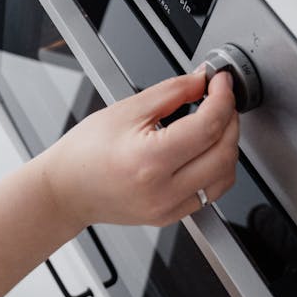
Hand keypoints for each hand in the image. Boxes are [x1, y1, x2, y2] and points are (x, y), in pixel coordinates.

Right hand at [39, 71, 238, 227]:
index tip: (221, 83)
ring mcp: (169, 208)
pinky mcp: (171, 216)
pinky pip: (210, 192)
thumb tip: (202, 81)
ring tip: (212, 125)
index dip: (223, 98)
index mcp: (149, 160)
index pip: (208, 126)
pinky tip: (202, 151)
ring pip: (224, 176)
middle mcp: (163, 190)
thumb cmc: (85, 152)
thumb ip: (172, 92)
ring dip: (227, 146)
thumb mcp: (127, 109)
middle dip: (230, 120)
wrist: (66, 189)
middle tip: (220, 100)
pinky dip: (215, 168)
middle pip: (224, 152)